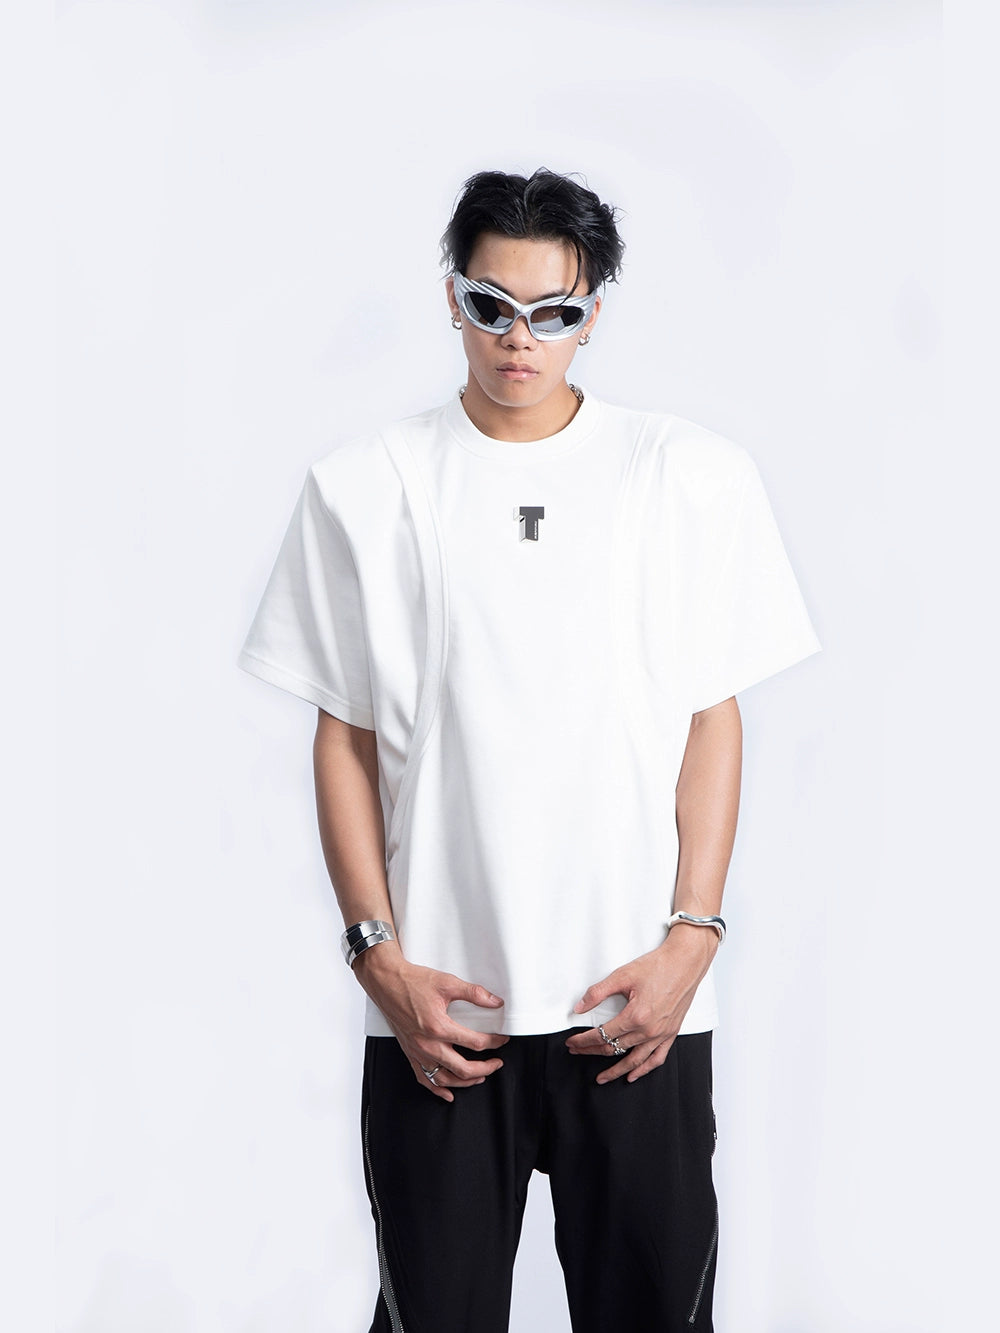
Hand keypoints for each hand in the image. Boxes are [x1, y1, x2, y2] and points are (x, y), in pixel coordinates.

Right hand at [353, 943, 508, 1102]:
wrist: (386, 983)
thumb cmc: (412, 982)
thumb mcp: (447, 983)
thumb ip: (474, 993)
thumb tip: (495, 1002)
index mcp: (439, 1027)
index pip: (475, 1043)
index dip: (494, 1042)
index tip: (501, 1039)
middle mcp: (427, 1044)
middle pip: (463, 1068)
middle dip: (485, 1069)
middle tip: (496, 1063)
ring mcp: (417, 1052)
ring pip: (445, 1079)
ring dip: (465, 1082)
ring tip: (479, 1077)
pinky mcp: (409, 1053)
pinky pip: (424, 1078)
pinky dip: (437, 1089)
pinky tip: (447, 1093)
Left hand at [564, 926, 718, 1083]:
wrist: (685, 962)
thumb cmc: (658, 966)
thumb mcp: (622, 975)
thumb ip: (598, 993)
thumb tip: (580, 1007)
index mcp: (635, 1017)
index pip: (602, 1035)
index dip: (583, 1041)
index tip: (573, 1043)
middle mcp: (649, 1030)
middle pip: (614, 1048)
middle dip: (592, 1051)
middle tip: (578, 1052)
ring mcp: (661, 1034)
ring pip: (634, 1060)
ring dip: (616, 1070)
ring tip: (602, 1077)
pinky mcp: (671, 1033)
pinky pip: (656, 1058)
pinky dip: (643, 1069)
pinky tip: (633, 1075)